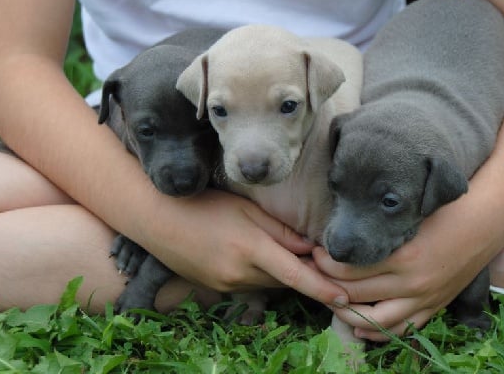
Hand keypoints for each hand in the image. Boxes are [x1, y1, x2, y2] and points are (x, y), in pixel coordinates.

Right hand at [143, 188, 348, 307]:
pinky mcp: (219, 289)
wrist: (157, 221)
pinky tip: (257, 254)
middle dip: (306, 273)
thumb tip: (311, 248)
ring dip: (283, 272)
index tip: (345, 297)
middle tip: (322, 258)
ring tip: (285, 250)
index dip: (322, 288)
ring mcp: (227, 285)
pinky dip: (263, 274)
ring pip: (269, 283)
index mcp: (250, 249)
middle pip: (286, 280)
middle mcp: (240, 274)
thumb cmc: (204, 205)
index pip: (295, 274)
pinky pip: (251, 284)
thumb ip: (280, 230)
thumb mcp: (246, 209)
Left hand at [313, 195, 503, 340]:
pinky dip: (377, 332)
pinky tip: (358, 326)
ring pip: (375, 320)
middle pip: (355, 295)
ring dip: (346, 313)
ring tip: (330, 300)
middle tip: (313, 274)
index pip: (349, 270)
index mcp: (402, 258)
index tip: (315, 253)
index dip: (325, 263)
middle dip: (327, 285)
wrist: (484, 223)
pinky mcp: (433, 307)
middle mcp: (412, 285)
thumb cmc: (444, 213)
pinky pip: (401, 329)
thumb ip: (381, 232)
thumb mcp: (410, 220)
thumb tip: (347, 237)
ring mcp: (423, 300)